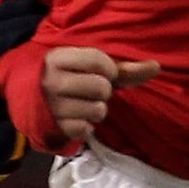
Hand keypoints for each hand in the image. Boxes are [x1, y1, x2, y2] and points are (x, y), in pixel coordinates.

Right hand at [41, 46, 161, 145]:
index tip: (102, 72)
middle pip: (101, 87)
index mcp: (58, 58)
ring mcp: (52, 106)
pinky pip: (86, 129)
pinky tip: (76, 118)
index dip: (108, 68)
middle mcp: (52, 81)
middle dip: (103, 91)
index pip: (97, 60)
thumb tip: (157, 67)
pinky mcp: (54, 127)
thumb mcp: (88, 68)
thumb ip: (123, 69)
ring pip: (97, 110)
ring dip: (96, 110)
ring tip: (83, 105)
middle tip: (90, 91)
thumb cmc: (69, 79)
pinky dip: (86, 126)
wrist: (31, 100)